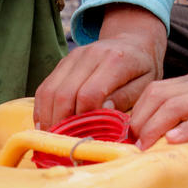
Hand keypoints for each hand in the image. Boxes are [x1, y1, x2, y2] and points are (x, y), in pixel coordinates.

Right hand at [33, 4, 166, 129]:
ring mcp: (73, 57)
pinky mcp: (63, 62)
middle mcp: (90, 55)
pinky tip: (46, 124)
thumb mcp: (145, 85)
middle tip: (63, 145)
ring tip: (52, 138)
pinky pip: (45, 86)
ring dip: (47, 118)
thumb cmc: (142, 69)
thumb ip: (125, 99)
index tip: (85, 139)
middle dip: (61, 123)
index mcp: (115, 61)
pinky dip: (42, 108)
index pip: (90, 94)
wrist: (132, 42)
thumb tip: (101, 112)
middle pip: (65, 94)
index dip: (84, 120)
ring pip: (50, 90)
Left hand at [128, 17, 187, 147]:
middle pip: (157, 96)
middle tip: (127, 146)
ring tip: (143, 148)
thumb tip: (182, 129)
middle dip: (137, 121)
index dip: (135, 112)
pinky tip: (178, 141)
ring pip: (176, 105)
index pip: (154, 90)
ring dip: (154, 127)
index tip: (124, 135)